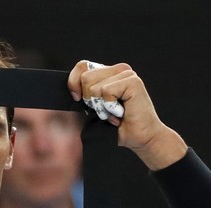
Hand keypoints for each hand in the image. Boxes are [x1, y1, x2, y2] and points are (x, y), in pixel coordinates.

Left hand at [67, 60, 186, 168]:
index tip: (77, 99)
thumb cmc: (117, 125)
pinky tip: (120, 112)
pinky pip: (106, 91)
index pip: (82, 67)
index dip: (74, 83)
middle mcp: (118, 70)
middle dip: (88, 99)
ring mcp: (127, 74)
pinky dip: (109, 107)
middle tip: (104, 110)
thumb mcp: (94, 107)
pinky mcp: (133, 81)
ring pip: (94, 87)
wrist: (139, 137)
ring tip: (114, 112)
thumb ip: (84, 93)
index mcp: (108, 73)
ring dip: (100, 106)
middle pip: (84, 77)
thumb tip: (71, 90)